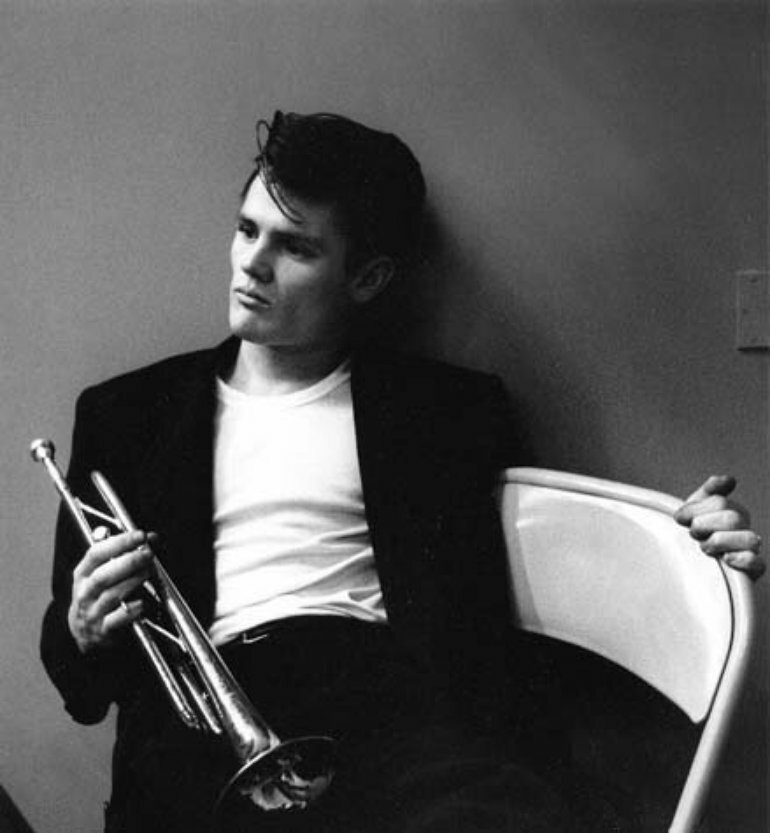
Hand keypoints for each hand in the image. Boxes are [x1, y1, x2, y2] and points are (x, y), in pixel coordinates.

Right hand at [68, 528, 154, 653]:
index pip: (96, 554)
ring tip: (148, 572)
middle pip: (103, 576)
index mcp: (83, 574)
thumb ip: (127, 554)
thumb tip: (152, 538)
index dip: (119, 543)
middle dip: (128, 562)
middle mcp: (85, 593)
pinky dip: (130, 611)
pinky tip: (142, 603)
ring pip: (111, 596)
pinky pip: (116, 621)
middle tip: (148, 553)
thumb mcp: (105, 573)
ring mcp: (92, 613)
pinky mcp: (103, 630)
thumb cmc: (98, 596)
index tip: (139, 535)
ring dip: (132, 582)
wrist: (85, 633)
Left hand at [674, 475, 763, 579]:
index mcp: (731, 510)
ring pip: (750, 539)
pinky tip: (725, 559)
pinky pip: (758, 563)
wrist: (695, 568)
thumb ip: (709, 492)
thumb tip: (729, 479)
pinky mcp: (752, 570)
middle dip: (705, 525)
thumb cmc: (696, 536)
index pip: (719, 501)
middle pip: (733, 518)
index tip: (679, 519)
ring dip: (720, 542)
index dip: (695, 509)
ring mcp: (749, 549)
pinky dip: (741, 559)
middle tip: (693, 533)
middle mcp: (743, 527)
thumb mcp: (696, 511)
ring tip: (705, 547)